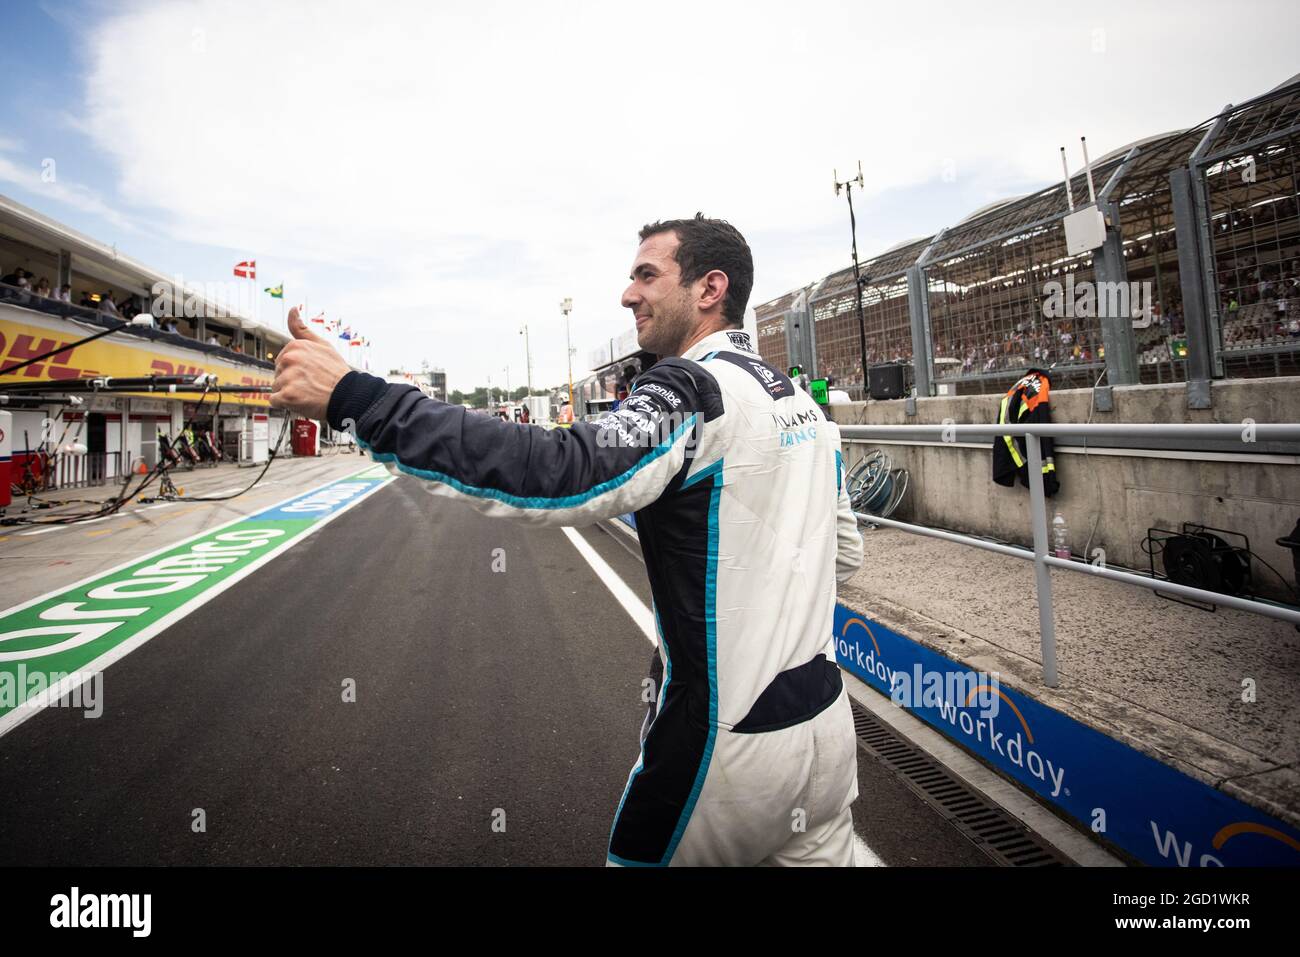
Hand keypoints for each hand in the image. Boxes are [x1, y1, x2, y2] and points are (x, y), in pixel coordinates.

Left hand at [269, 306, 352, 420]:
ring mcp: (288, 377)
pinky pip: (275, 401)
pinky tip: (301, 401)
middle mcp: (289, 359)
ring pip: (277, 388)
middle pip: (278, 374)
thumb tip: (293, 309)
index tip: (309, 374)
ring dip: (289, 394)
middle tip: (310, 385)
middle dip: (290, 382)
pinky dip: (286, 404)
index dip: (295, 370)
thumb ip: (302, 329)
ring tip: (308, 393)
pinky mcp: (287, 395)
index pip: (282, 361)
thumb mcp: (322, 345)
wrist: (349, 395)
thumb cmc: (337, 373)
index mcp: (295, 346)